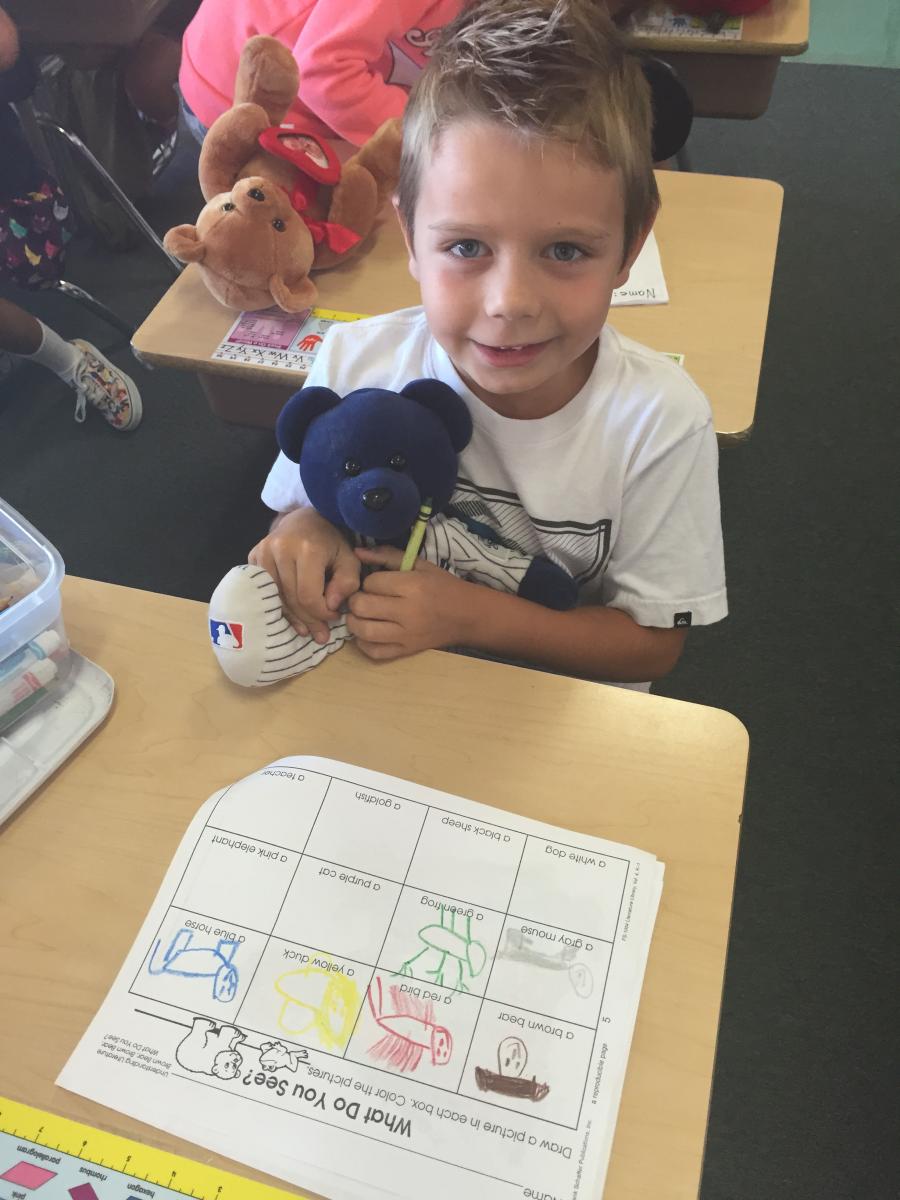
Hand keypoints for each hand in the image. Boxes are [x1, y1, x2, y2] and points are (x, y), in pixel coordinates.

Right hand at [248, 508, 359, 642]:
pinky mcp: (253, 557)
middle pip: (291, 599)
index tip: (334, 617)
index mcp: (307, 549)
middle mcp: (280, 549)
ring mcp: (262, 552)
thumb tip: (331, 606)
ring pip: (275, 599)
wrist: (305, 519)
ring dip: (292, 618)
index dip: (321, 614)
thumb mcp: (349, 559)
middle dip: (309, 620)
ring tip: (307, 630)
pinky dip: (278, 607)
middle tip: (321, 634)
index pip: (308, 595)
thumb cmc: (330, 542)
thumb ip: (347, 583)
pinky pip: (264, 591)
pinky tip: (292, 617)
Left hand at [348, 545, 472, 659]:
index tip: (375, 583)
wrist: (468, 616)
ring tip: (361, 616)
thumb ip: (388, 556)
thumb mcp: (420, 564)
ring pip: (364, 631)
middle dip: (355, 600)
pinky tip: (368, 633)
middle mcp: (407, 612)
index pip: (371, 583)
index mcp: (412, 586)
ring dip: (355, 622)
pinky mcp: (406, 651)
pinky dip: (364, 643)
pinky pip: (374, 652)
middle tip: (362, 599)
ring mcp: (406, 635)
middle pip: (362, 606)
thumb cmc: (443, 586)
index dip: (368, 581)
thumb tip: (357, 552)